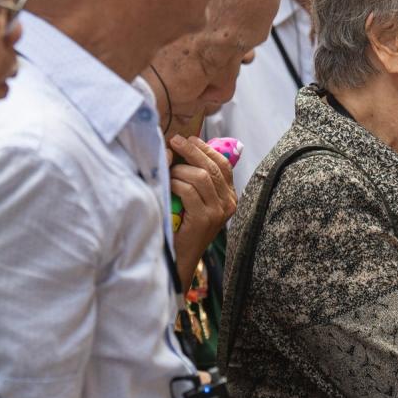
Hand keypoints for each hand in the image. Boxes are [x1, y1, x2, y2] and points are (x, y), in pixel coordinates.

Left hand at [169, 134, 235, 286]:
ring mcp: (218, 212)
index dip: (206, 148)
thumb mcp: (195, 201)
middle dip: (191, 150)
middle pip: (212, 167)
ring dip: (180, 170)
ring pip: (201, 176)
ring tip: (167, 171)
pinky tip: (167, 185)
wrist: (179, 258)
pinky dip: (175, 183)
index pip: (223, 164)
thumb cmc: (182, 226)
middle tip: (173, 141)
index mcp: (230, 196)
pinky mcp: (205, 219)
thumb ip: (197, 180)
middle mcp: (229, 203)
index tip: (189, 139)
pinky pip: (189, 191)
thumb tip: (184, 148)